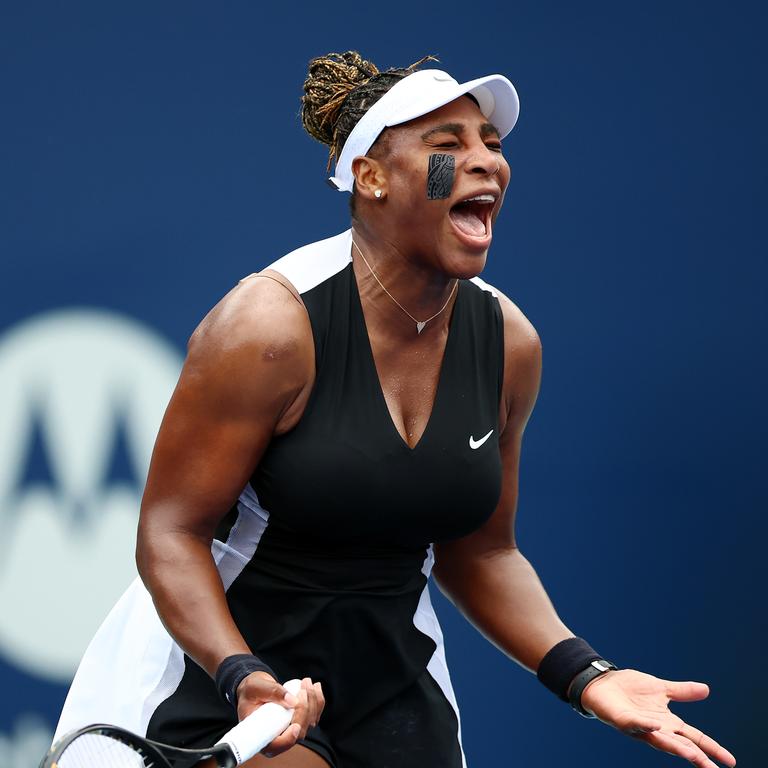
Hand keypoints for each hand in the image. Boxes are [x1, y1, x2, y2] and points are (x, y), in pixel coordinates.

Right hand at [236, 672, 325, 756]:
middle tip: (303, 688)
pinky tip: (315, 687)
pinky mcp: (300, 720)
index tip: (295, 726)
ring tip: (306, 682)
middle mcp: (278, 737)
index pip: (276, 746)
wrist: (256, 688)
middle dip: (305, 709)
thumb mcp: (256, 688)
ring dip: (313, 701)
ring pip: (309, 722)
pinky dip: (317, 700)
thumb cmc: (251, 690)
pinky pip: (314, 714)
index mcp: (261, 735)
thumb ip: (273, 692)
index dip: (288, 739)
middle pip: (298, 732)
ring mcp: (290, 729)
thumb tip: (292, 701)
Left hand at [580, 669, 735, 767]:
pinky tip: (656, 725)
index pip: (694, 738)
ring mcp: (640, 726)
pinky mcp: (624, 720)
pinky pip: (636, 724)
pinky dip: (646, 725)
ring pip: (661, 740)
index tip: (730, 762)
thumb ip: (682, 692)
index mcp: (668, 722)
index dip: (712, 749)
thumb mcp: (661, 689)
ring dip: (676, 747)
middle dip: (698, 758)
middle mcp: (657, 728)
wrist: (603, 683)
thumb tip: (707, 689)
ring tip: (694, 756)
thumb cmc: (630, 689)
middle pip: (682, 746)